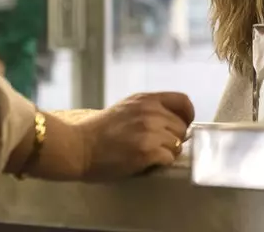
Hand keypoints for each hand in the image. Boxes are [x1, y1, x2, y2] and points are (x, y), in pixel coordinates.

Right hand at [74, 92, 194, 179]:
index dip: (186, 115)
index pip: (183, 101)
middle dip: (174, 139)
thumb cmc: (98, 132)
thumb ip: (149, 111)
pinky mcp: (147, 151)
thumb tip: (173, 123)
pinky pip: (169, 158)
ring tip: (149, 156)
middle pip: (182, 127)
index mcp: (146, 99)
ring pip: (178, 144)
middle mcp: (151, 112)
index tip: (181, 126)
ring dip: (167, 153)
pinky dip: (161, 164)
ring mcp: (150, 131)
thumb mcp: (126, 109)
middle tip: (157, 147)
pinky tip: (146, 163)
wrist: (77, 147)